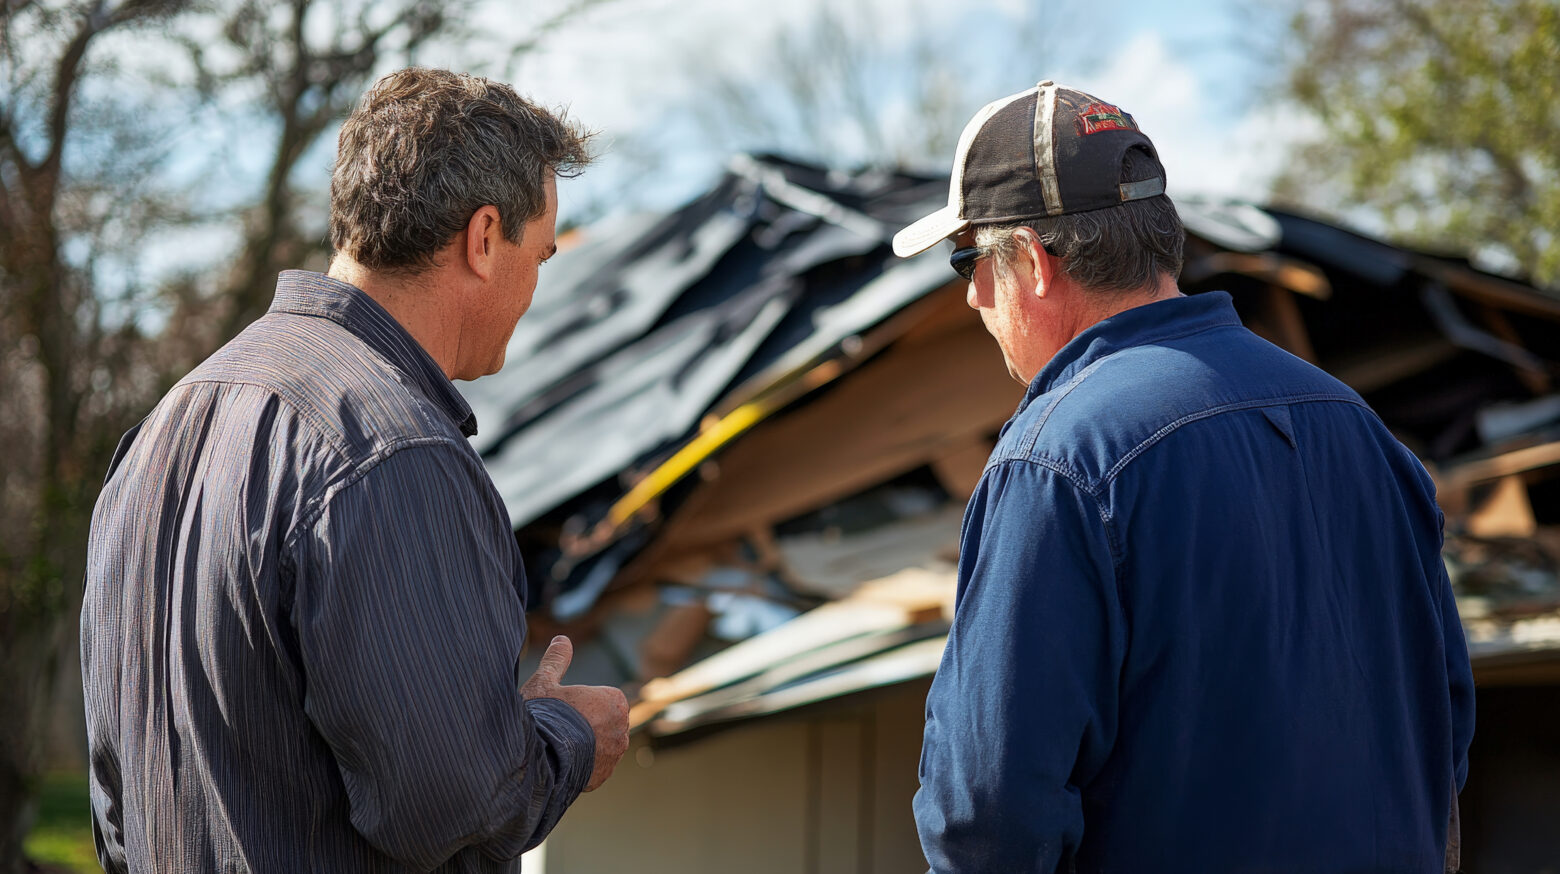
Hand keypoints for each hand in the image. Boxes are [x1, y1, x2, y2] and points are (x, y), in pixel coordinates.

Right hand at [521, 635, 628, 791]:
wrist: (537, 757)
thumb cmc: (544, 714)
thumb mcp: (545, 681)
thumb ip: (556, 659)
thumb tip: (562, 639)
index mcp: (615, 701)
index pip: (599, 699)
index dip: (578, 703)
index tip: (562, 708)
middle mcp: (622, 729)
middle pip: (600, 723)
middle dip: (582, 725)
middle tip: (557, 726)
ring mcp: (613, 756)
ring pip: (596, 746)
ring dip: (581, 746)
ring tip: (556, 745)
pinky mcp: (602, 777)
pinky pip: (591, 768)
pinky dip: (577, 766)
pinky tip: (558, 762)